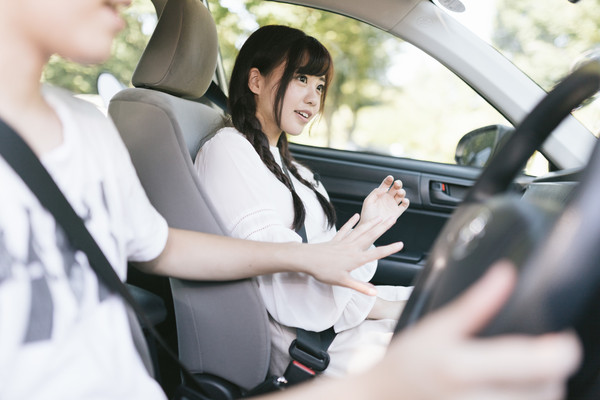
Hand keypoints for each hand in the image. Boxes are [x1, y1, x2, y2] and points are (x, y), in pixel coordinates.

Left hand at [305, 213, 403, 295]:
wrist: (306, 259)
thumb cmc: (324, 272)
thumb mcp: (343, 282)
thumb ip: (360, 287)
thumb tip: (375, 293)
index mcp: (356, 259)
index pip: (376, 254)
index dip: (389, 249)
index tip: (401, 244)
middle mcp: (352, 248)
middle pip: (371, 236)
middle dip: (383, 228)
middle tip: (393, 218)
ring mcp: (343, 242)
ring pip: (360, 231)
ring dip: (371, 223)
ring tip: (380, 217)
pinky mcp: (335, 240)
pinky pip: (345, 230)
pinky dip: (351, 223)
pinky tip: (356, 216)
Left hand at [357, 175, 408, 229]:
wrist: (369, 227)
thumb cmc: (367, 215)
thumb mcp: (368, 201)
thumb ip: (375, 193)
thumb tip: (385, 189)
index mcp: (380, 194)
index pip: (386, 184)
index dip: (389, 180)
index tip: (390, 178)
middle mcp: (387, 198)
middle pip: (396, 188)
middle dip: (398, 184)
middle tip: (397, 184)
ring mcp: (392, 205)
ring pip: (401, 195)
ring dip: (402, 192)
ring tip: (399, 193)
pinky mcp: (397, 212)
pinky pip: (404, 205)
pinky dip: (406, 202)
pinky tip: (404, 200)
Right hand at [367, 261, 581, 399]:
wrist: (381, 398)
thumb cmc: (405, 364)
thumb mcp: (437, 327)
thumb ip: (476, 303)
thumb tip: (505, 275)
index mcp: (463, 368)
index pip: (541, 364)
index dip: (562, 349)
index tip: (561, 340)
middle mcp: (474, 399)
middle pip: (547, 389)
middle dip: (550, 369)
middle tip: (537, 354)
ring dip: (541, 389)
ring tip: (525, 373)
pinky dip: (524, 399)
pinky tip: (509, 389)